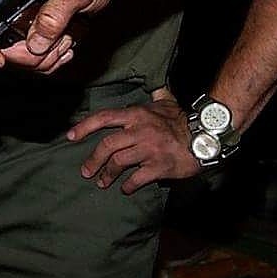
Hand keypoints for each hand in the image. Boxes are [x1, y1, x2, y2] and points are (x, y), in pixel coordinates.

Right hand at [0, 0, 114, 72]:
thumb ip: (56, 12)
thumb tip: (36, 41)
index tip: (0, 57)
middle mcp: (7, 2)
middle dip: (28, 54)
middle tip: (56, 42)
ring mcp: (18, 22)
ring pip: (18, 59)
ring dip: (47, 56)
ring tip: (66, 35)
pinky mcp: (32, 36)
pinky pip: (34, 62)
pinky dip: (53, 59)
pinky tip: (66, 41)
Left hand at [66, 89, 200, 193]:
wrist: (205, 136)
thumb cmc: (183, 120)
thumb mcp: (167, 102)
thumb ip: (157, 96)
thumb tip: (156, 88)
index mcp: (137, 115)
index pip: (103, 118)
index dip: (84, 127)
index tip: (71, 137)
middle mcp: (140, 131)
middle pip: (107, 146)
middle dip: (93, 160)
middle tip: (86, 172)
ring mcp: (149, 149)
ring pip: (119, 163)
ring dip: (107, 175)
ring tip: (102, 183)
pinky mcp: (159, 166)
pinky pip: (137, 178)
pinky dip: (128, 186)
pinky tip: (126, 189)